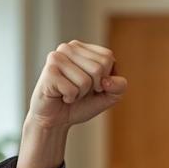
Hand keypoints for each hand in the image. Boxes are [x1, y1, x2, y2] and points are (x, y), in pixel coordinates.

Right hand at [16, 41, 127, 167]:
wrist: (56, 120)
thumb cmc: (80, 104)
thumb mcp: (107, 95)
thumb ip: (119, 87)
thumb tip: (107, 81)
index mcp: (83, 48)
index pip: (108, 57)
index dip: (105, 78)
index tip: (92, 85)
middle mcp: (68, 48)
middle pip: (99, 67)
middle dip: (93, 87)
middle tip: (78, 90)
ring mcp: (56, 58)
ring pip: (86, 80)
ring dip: (80, 94)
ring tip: (68, 92)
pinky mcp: (49, 72)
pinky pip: (72, 89)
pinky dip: (70, 98)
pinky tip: (60, 95)